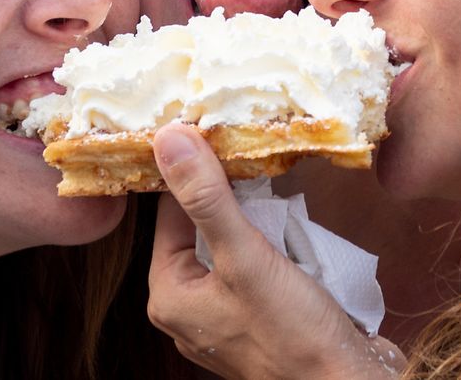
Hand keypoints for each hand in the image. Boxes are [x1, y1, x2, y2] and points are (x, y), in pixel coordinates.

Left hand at [149, 124, 405, 379]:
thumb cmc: (293, 334)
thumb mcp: (246, 258)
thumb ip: (207, 199)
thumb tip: (167, 139)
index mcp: (169, 293)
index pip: (169, 211)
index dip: (193, 168)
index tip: (213, 126)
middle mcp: (190, 303)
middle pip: (201, 224)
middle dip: (228, 187)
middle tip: (247, 139)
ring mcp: (227, 310)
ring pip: (233, 239)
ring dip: (254, 209)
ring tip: (271, 166)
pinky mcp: (262, 313)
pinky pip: (258, 259)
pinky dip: (273, 235)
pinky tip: (290, 211)